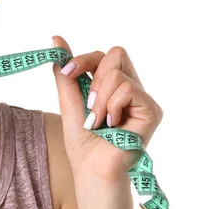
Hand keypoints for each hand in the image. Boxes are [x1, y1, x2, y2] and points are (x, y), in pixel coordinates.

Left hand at [51, 36, 163, 182]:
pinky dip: (111, 105)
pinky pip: (128, 88)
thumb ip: (65, 73)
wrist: (91, 168)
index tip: (66, 71)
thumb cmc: (82, 141)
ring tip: (98, 120)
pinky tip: (112, 124)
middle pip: (115, 53)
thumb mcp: (68, 101)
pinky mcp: (152, 110)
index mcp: (111, 84)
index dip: (82, 59)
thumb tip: (56, 39)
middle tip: (87, 102)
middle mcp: (130, 87)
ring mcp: (142, 98)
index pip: (102, 55)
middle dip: (92, 74)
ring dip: (99, 98)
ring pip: (117, 73)